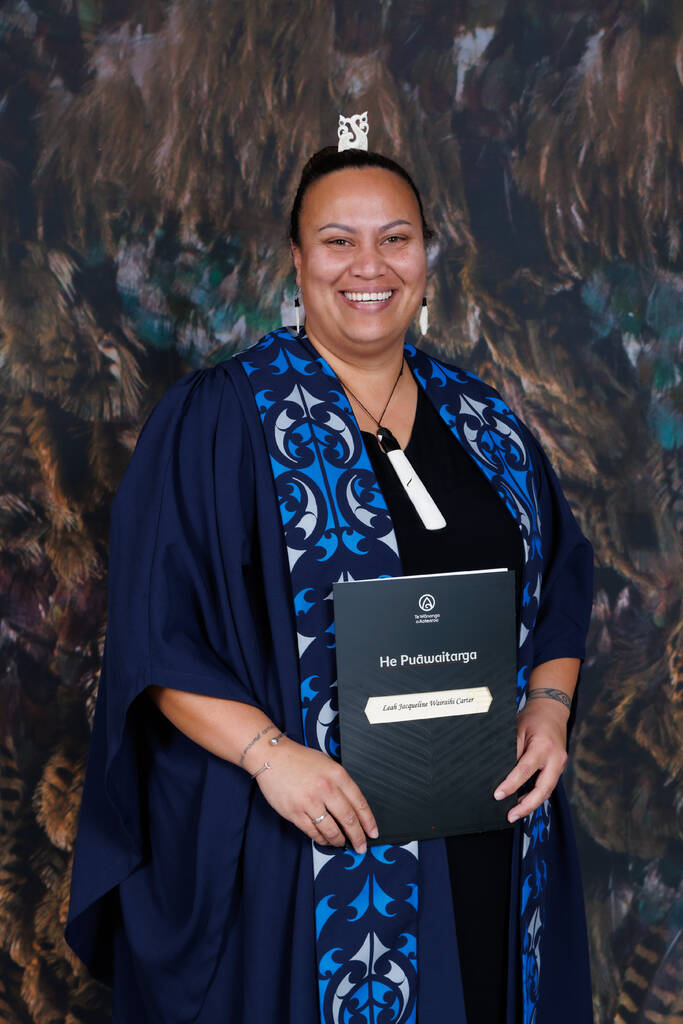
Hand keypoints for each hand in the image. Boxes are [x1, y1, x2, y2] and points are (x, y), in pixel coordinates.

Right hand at [253, 738, 378, 852]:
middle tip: (361, 846)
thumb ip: (340, 783)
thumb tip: (353, 807)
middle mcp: (325, 788)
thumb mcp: (327, 764)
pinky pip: (313, 832)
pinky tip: (325, 839)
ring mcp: (309, 802)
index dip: (368, 821)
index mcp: (337, 775)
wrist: (272, 757)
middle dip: (358, 837)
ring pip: (331, 830)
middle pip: (348, 820)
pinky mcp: (295, 813)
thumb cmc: (300, 759)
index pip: (359, 803)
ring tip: (342, 843)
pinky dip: (321, 839)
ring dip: (339, 840)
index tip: (372, 832)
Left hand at [493, 696, 569, 822]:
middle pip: (543, 789)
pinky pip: (548, 785)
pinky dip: (536, 794)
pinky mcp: (559, 767)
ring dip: (531, 803)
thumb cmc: (533, 718)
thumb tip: (503, 773)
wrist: (552, 710)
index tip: (498, 795)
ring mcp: (560, 764)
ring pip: (547, 790)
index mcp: (543, 746)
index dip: (511, 785)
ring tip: (515, 812)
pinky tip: (524, 800)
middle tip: (510, 816)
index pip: (525, 770)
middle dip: (527, 805)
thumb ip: (513, 751)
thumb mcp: (518, 730)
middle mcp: (556, 758)